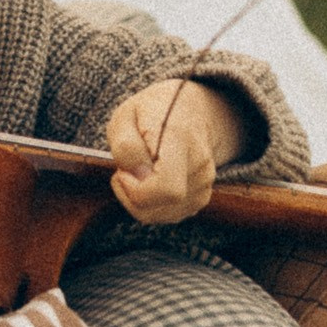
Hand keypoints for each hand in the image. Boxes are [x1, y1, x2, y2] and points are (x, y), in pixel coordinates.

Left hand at [105, 78, 249, 223]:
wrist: (192, 110)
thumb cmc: (154, 111)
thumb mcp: (126, 115)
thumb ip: (125, 145)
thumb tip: (136, 175)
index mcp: (180, 139)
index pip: (167, 188)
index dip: (136, 190)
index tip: (122, 171)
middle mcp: (199, 165)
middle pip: (160, 208)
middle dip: (131, 196)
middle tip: (126, 170)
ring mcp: (204, 184)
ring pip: (161, 216)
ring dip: (139, 201)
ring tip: (139, 172)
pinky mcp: (201, 198)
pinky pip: (167, 216)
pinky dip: (151, 206)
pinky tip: (149, 182)